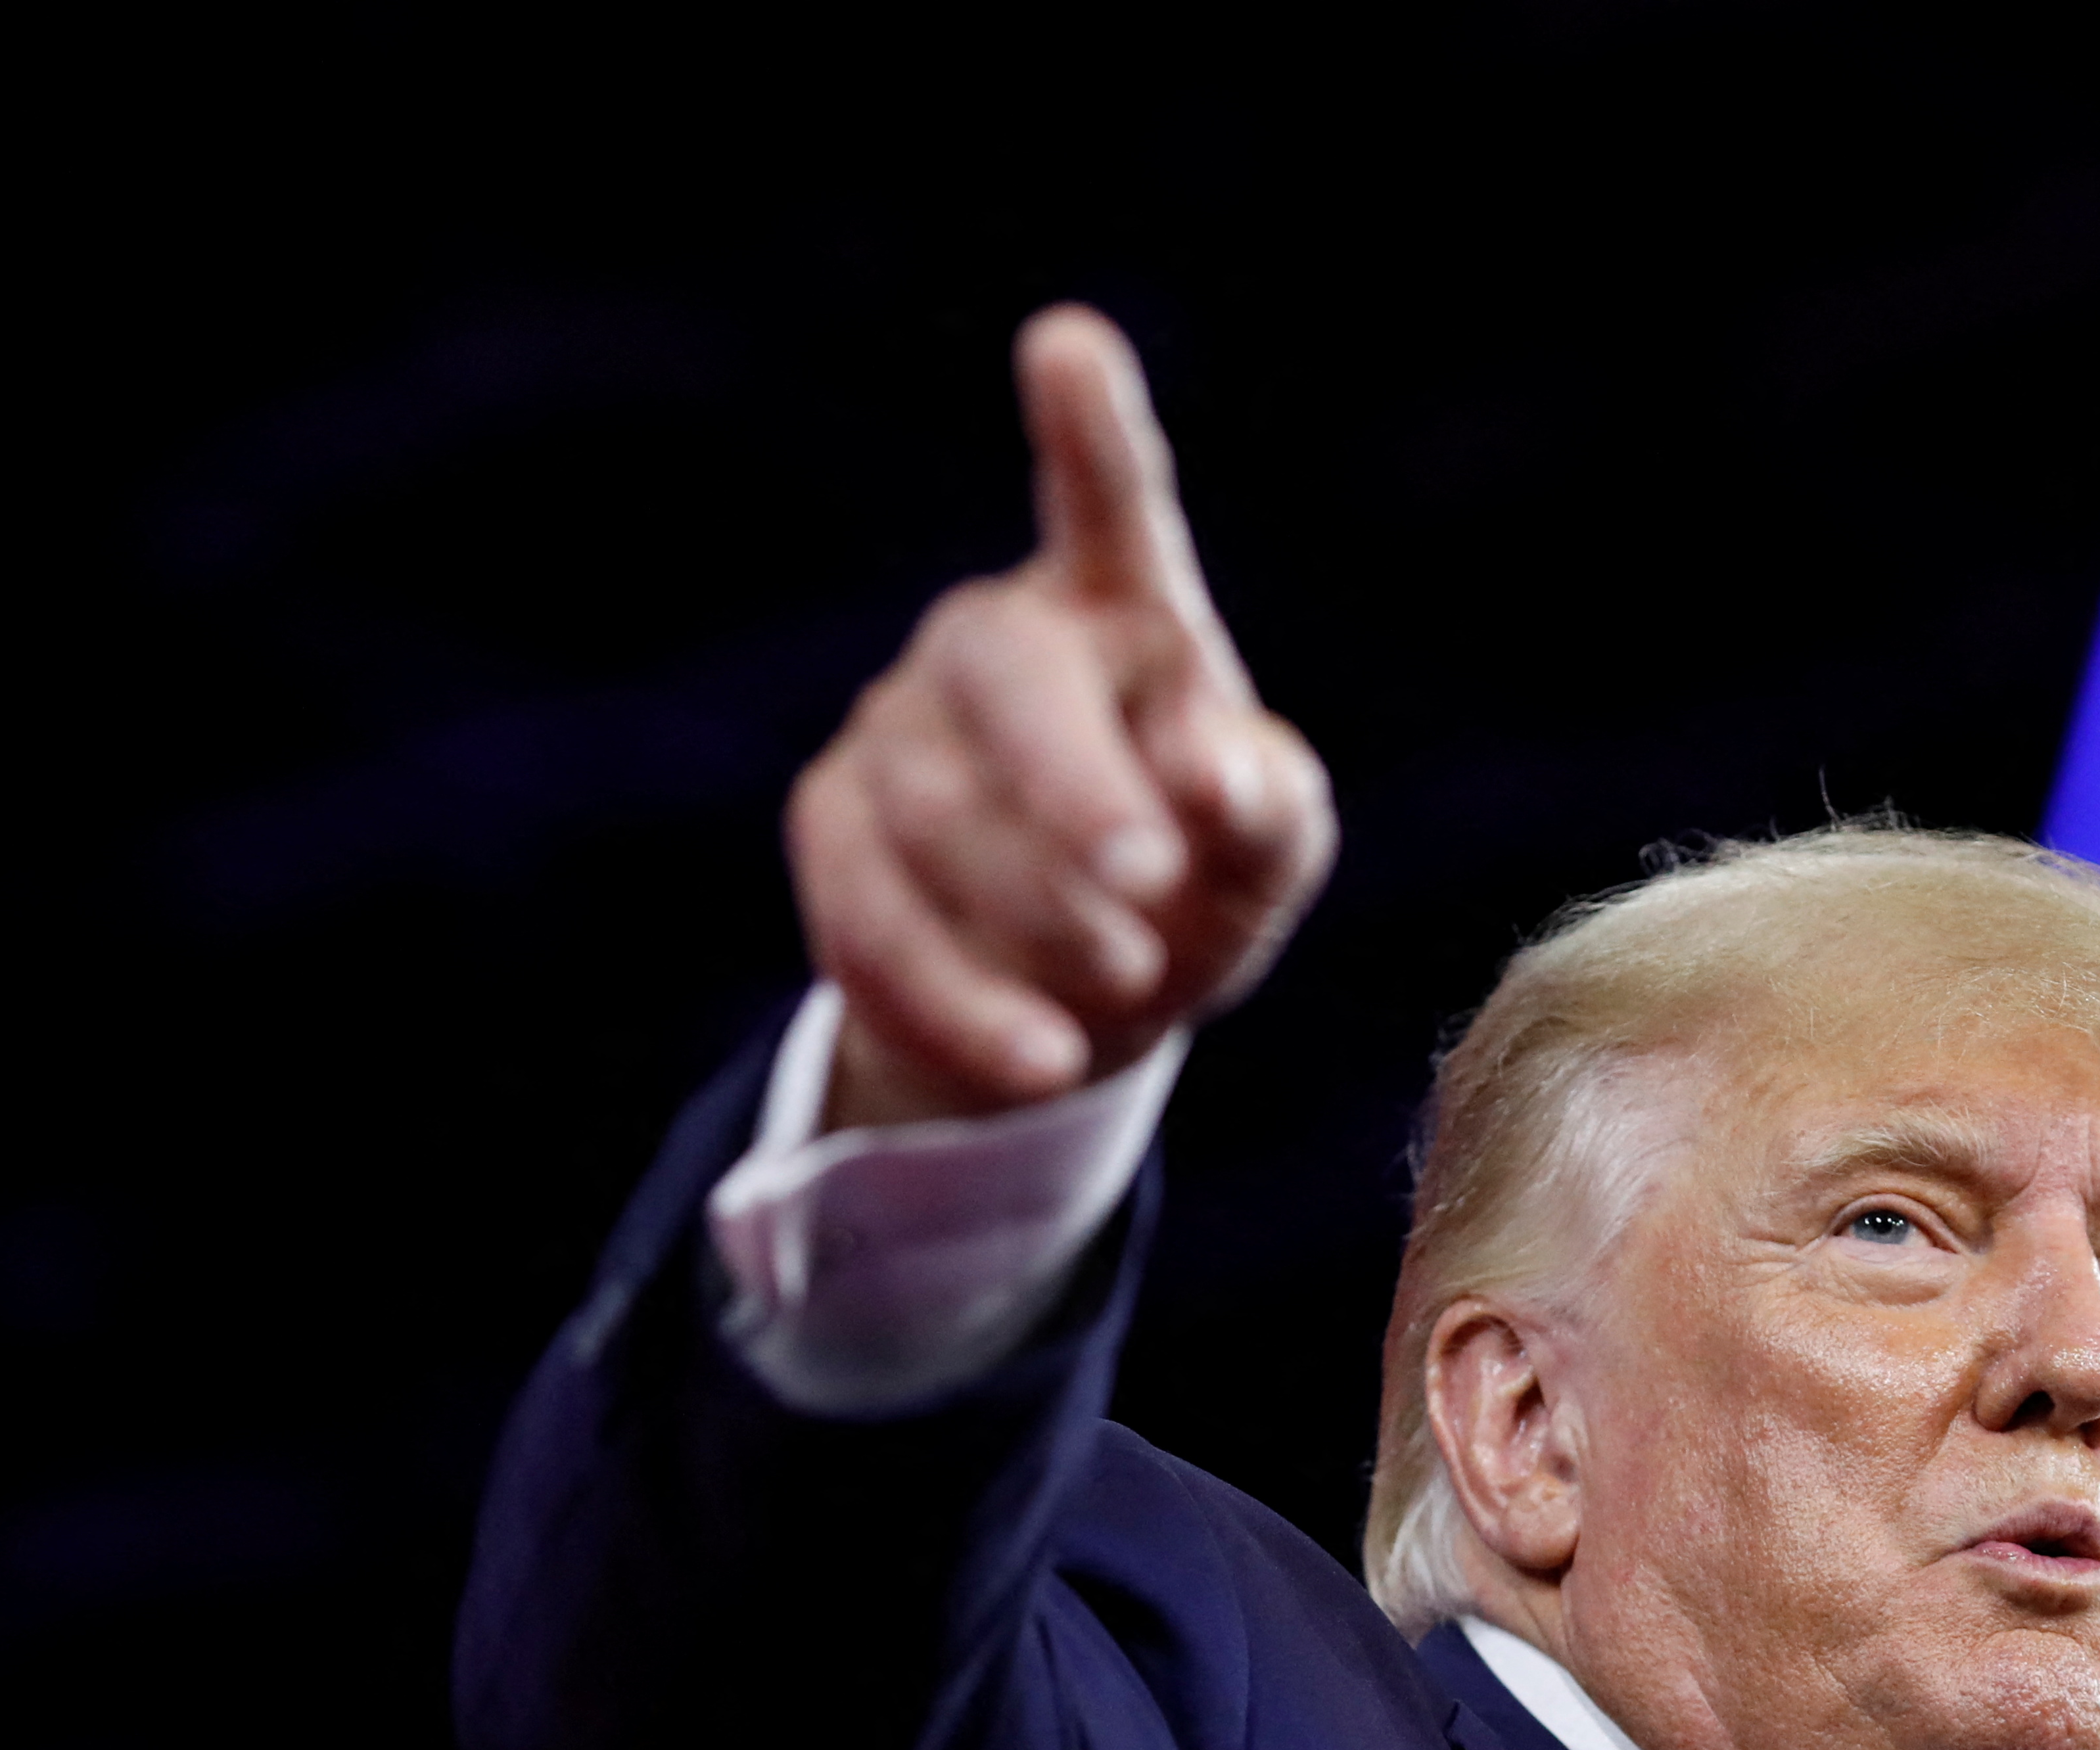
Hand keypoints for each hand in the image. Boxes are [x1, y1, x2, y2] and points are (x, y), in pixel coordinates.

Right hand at [785, 306, 1335, 1129]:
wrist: (1082, 994)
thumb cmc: (1200, 879)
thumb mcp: (1268, 848)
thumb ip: (1263, 801)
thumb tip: (1211, 772)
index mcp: (1121, 612)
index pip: (1107, 507)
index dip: (1088, 431)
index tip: (1065, 343)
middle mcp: (994, 644)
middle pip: (1006, 681)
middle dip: (1073, 789)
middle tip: (1148, 889)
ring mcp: (896, 730)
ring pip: (936, 818)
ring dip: (1036, 918)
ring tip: (1125, 987)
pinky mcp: (832, 832)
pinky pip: (871, 918)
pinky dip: (962, 999)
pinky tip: (1040, 1056)